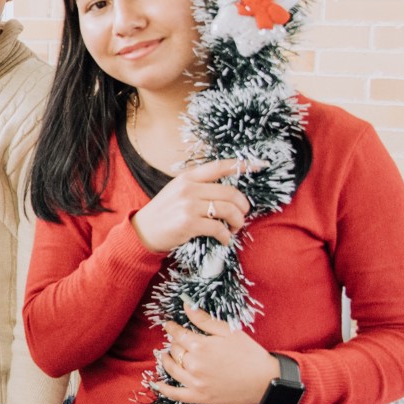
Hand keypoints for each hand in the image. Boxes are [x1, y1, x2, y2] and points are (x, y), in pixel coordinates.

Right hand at [129, 158, 262, 253]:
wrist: (142, 231)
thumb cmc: (164, 213)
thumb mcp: (177, 191)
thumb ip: (199, 186)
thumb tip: (229, 192)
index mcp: (187, 177)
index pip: (220, 166)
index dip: (243, 165)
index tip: (261, 165)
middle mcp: (188, 188)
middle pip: (230, 192)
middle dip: (243, 206)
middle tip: (242, 216)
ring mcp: (188, 206)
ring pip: (228, 210)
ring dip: (238, 222)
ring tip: (234, 228)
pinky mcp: (188, 224)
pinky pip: (219, 228)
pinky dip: (226, 236)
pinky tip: (224, 239)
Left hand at [152, 300, 280, 403]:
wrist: (265, 380)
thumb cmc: (249, 353)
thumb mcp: (228, 331)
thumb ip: (204, 319)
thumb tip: (185, 305)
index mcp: (200, 346)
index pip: (177, 334)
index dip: (172, 328)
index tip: (169, 325)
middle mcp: (193, 365)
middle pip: (174, 350)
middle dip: (175, 343)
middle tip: (177, 340)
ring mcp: (195, 383)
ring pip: (171, 368)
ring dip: (166, 359)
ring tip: (165, 355)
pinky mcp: (199, 397)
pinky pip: (175, 394)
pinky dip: (163, 389)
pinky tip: (156, 383)